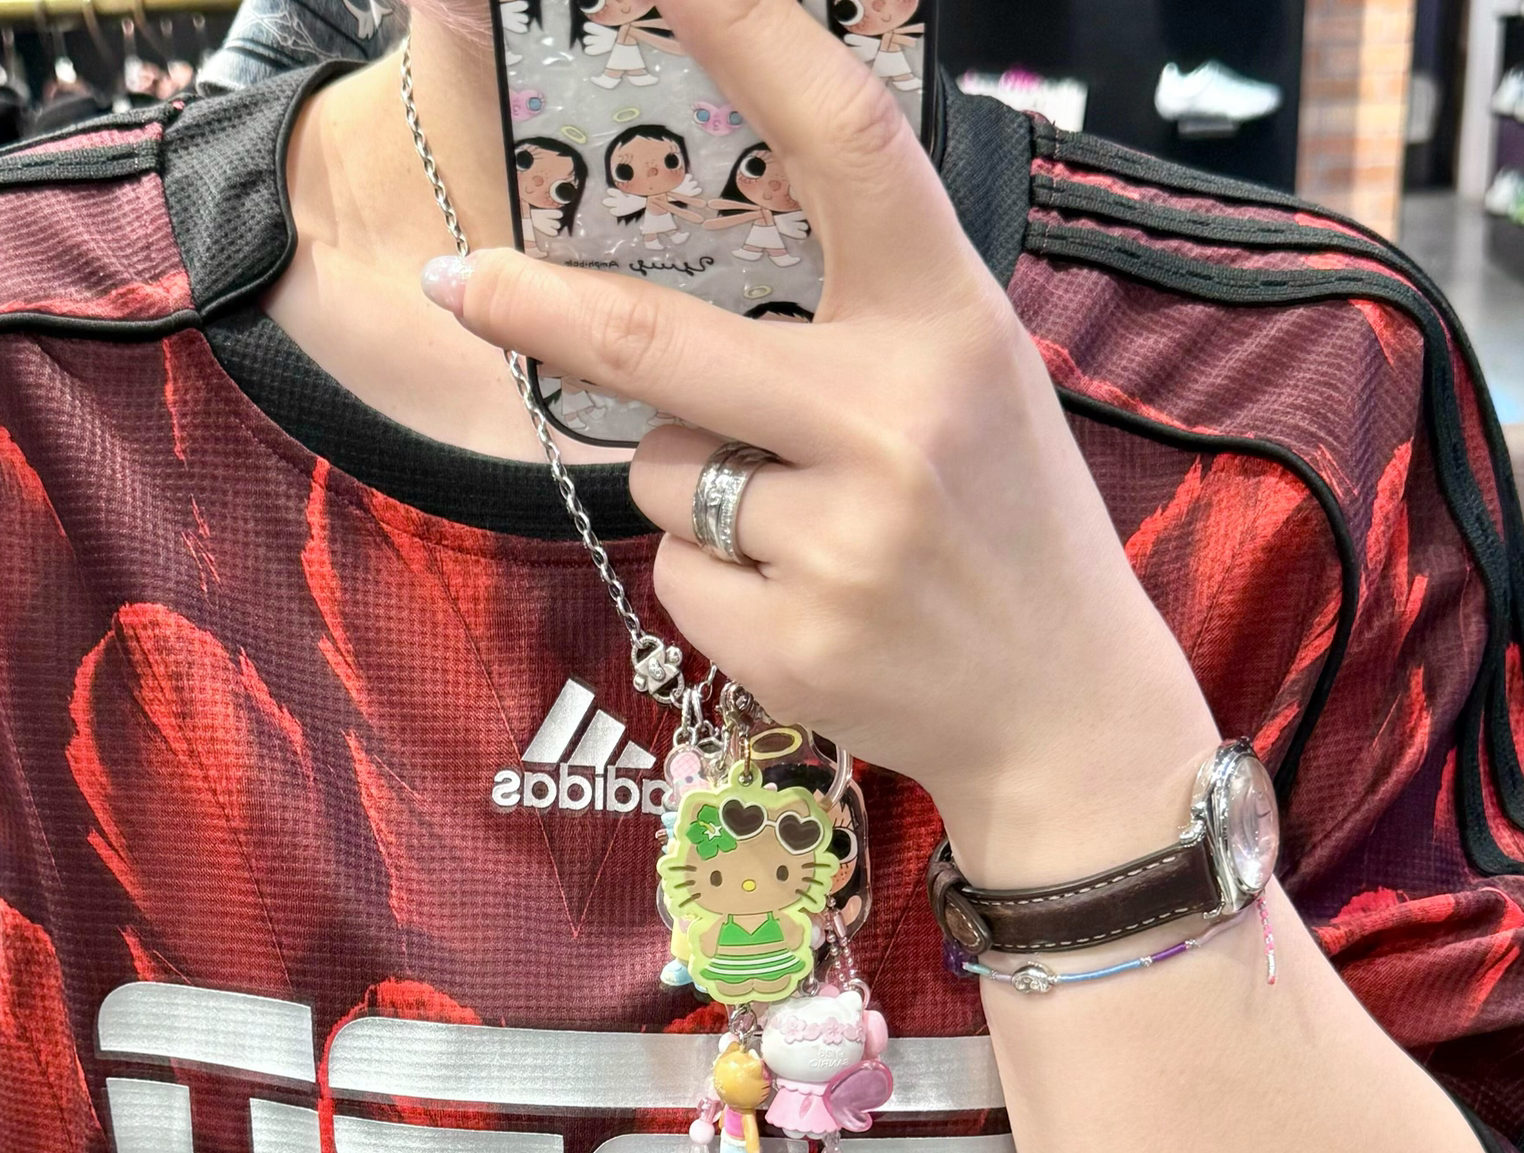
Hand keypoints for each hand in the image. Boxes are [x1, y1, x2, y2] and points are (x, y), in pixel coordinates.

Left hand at [423, 0, 1219, 885]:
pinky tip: (805, 605)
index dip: (749, 37)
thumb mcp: (975, 380)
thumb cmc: (1009, 528)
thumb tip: (687, 269)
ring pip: (666, 474)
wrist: (1067, 715)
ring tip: (810, 531)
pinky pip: (680, 575)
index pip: (845, 142)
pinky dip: (716, 585)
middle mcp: (895, 419)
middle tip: (456, 280)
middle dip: (537, 307)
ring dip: (698, 489)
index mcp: (952, 322)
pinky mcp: (792, 641)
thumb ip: (862, 315)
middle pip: (660, 340)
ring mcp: (841, 539)